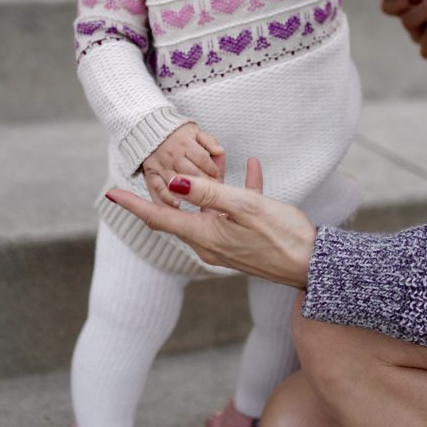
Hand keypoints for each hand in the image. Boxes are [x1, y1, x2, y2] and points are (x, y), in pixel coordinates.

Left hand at [109, 158, 314, 287]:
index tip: (110, 193)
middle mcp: (209, 244)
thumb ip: (208, 193)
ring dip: (205, 186)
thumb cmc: (283, 236)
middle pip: (177, 214)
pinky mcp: (244, 241)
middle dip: (166, 190)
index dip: (133, 204)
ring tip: (210, 161)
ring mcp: (226, 244)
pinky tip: (252, 168)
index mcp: (204, 236)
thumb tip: (173, 183)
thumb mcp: (245, 207)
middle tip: (152, 168)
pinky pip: (233, 212)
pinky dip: (237, 191)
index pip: (158, 217)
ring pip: (205, 210)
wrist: (315, 265)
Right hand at [142, 122, 223, 206]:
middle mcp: (172, 154)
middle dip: (204, 184)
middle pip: (191, 172)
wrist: (150, 130)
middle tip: (214, 193)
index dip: (213, 170)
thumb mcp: (196, 133)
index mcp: (185, 142)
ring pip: (176, 182)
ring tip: (200, 202)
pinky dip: (166, 199)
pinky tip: (177, 206)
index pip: (203, 159)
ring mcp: (160, 165)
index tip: (218, 177)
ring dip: (189, 194)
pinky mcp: (150, 174)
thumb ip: (209, 142)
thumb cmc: (178, 135)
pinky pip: (157, 189)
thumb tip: (220, 152)